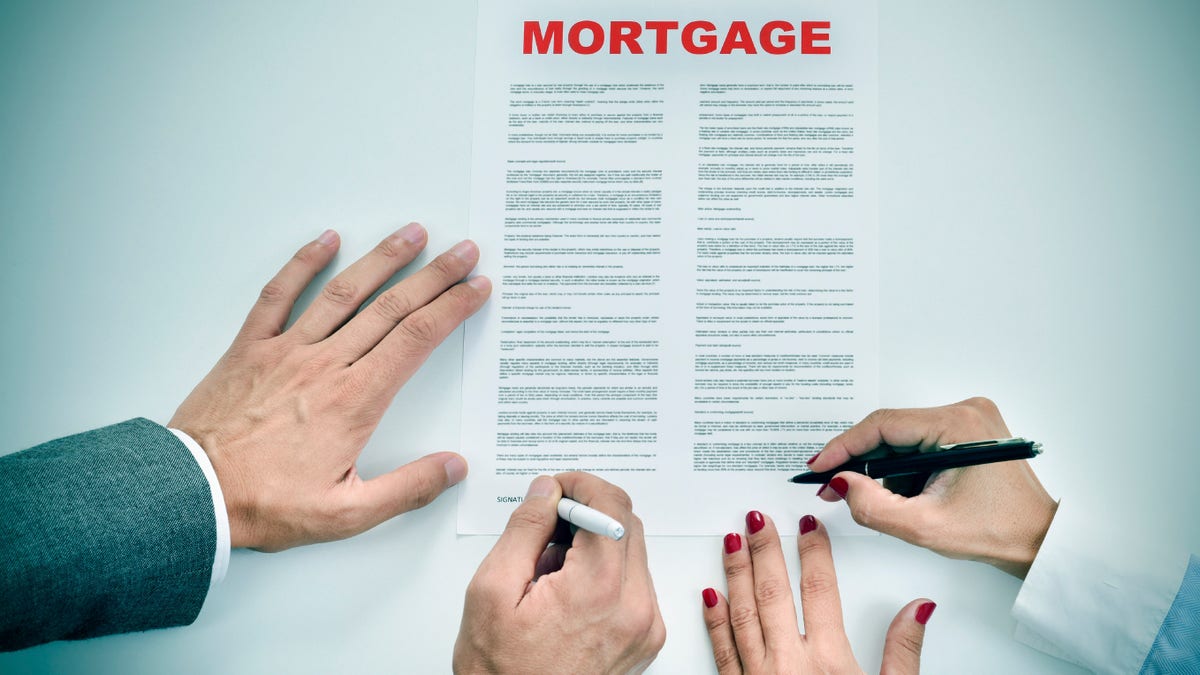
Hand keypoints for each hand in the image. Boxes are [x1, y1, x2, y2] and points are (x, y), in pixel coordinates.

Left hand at [169, 225, 489, 550]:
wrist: (192, 492)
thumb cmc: (265, 503)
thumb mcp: (346, 513)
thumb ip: (406, 489)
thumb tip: (453, 467)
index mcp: (355, 400)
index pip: (416, 339)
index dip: (453, 308)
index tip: (477, 287)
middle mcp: (326, 365)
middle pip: (392, 308)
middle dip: (435, 275)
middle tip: (463, 250)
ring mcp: (287, 350)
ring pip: (345, 292)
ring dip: (383, 258)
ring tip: (412, 234)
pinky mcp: (251, 347)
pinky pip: (280, 294)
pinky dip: (304, 263)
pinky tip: (326, 240)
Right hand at [454, 472, 665, 673]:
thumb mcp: (492, 591)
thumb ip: (525, 529)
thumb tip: (546, 492)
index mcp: (598, 590)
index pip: (611, 504)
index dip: (581, 484)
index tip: (558, 488)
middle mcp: (635, 608)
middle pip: (626, 525)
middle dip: (587, 513)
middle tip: (546, 529)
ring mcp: (645, 627)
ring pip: (630, 552)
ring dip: (595, 547)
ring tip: (550, 576)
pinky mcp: (646, 639)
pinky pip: (634, 584)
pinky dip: (605, 576)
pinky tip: (567, 596)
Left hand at [702, 512, 932, 673]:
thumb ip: (903, 653)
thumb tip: (917, 610)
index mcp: (828, 662)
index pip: (821, 591)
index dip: (815, 552)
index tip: (811, 524)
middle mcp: (788, 666)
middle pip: (775, 593)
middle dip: (765, 550)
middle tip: (757, 518)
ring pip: (742, 613)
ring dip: (736, 574)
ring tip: (731, 541)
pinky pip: (722, 651)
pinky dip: (715, 621)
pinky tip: (710, 596)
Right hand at [809, 397, 1057, 577]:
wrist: (1042, 540)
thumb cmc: (999, 532)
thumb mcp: (925, 527)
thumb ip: (873, 506)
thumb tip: (839, 483)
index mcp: (958, 425)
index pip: (882, 425)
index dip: (844, 446)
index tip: (818, 466)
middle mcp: (965, 411)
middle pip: (891, 429)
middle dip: (861, 461)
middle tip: (833, 487)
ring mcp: (969, 419)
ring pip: (903, 437)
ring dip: (884, 467)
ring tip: (881, 500)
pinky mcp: (969, 432)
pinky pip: (919, 442)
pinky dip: (903, 467)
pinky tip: (905, 493)